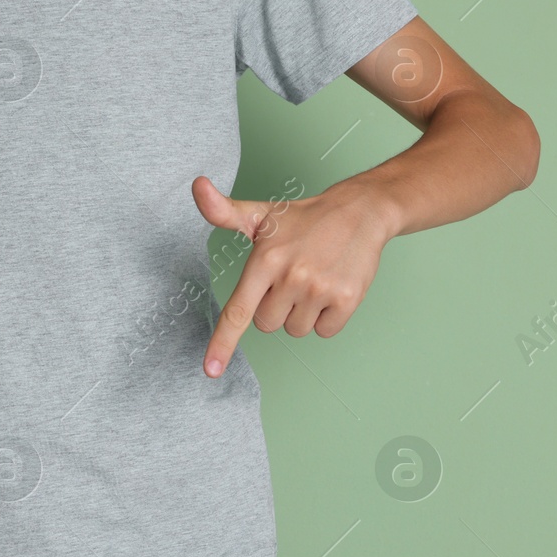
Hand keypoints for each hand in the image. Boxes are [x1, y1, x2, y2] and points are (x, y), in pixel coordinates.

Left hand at [192, 176, 394, 377]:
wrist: (360, 212)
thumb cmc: (304, 219)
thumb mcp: (261, 215)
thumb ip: (223, 211)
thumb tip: (197, 185)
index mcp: (265, 259)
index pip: (239, 310)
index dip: (223, 342)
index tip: (212, 370)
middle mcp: (291, 276)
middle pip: (267, 324)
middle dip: (276, 307)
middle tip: (291, 277)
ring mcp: (320, 289)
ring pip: (295, 330)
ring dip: (302, 313)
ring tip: (312, 281)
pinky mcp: (347, 300)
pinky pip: (324, 332)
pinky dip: (327, 318)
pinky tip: (331, 289)